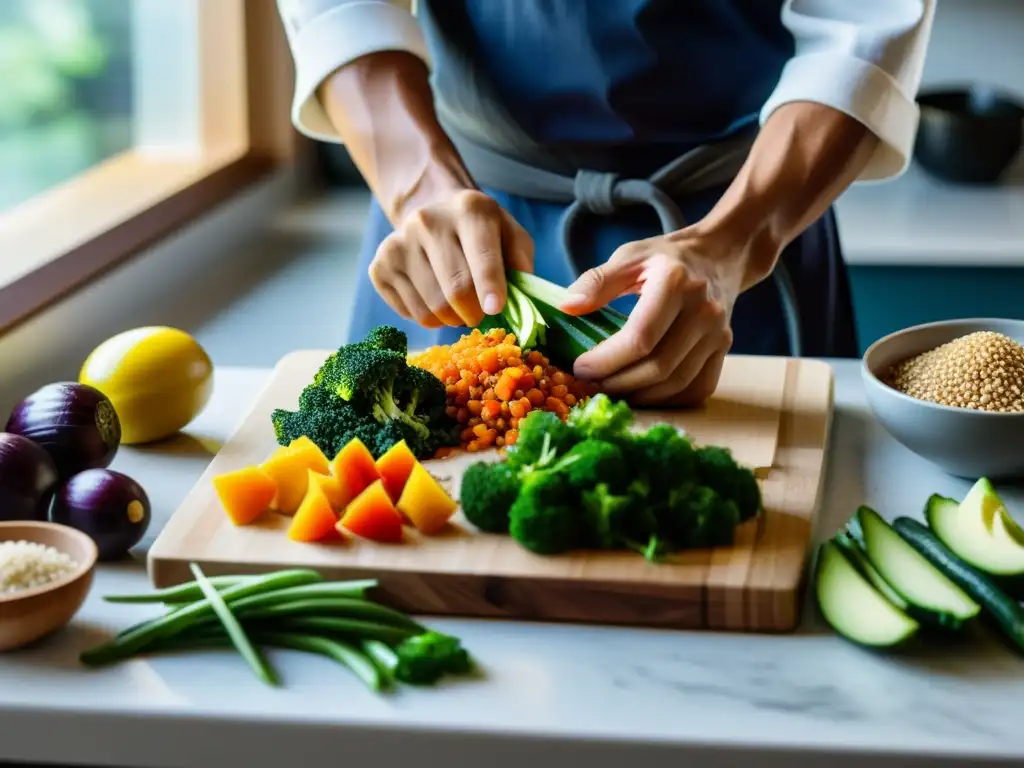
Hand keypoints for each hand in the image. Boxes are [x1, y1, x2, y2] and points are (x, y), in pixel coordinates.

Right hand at [370, 184, 533, 328]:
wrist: (433, 212)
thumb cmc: (481, 233)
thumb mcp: (510, 235)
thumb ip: (521, 264)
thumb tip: (519, 301)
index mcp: (469, 209)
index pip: (481, 256)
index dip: (490, 287)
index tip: (495, 309)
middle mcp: (427, 221)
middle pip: (455, 290)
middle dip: (474, 313)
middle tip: (479, 314)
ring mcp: (398, 242)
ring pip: (431, 308)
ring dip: (451, 319)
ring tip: (458, 307)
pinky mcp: (379, 265)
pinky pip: (410, 313)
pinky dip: (429, 318)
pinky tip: (434, 298)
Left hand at [561, 228, 756, 405]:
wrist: (717, 256)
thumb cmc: (665, 258)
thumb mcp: (628, 257)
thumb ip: (596, 282)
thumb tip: (567, 308)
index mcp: (675, 283)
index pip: (640, 337)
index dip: (606, 360)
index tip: (580, 368)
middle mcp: (703, 311)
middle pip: (659, 367)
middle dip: (618, 383)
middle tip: (590, 385)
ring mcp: (718, 333)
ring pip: (677, 383)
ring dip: (640, 395)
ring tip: (611, 390)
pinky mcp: (724, 349)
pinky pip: (698, 388)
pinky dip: (668, 400)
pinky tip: (642, 393)